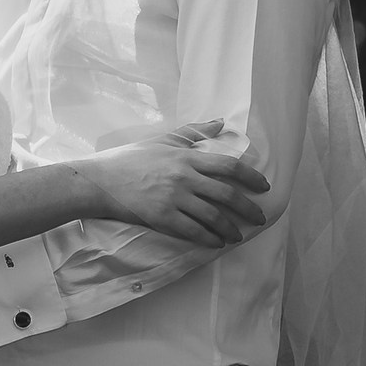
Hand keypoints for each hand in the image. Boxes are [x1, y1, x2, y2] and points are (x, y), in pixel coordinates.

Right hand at [96, 119, 269, 246]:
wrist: (101, 181)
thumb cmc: (131, 159)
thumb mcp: (163, 140)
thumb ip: (194, 132)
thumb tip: (221, 123)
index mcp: (186, 158)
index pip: (229, 167)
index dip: (252, 178)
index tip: (264, 188)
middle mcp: (184, 178)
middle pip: (227, 195)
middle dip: (248, 209)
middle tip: (259, 218)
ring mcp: (173, 199)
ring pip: (213, 217)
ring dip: (230, 229)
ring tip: (238, 236)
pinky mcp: (162, 218)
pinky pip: (193, 231)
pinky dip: (209, 239)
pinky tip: (216, 243)